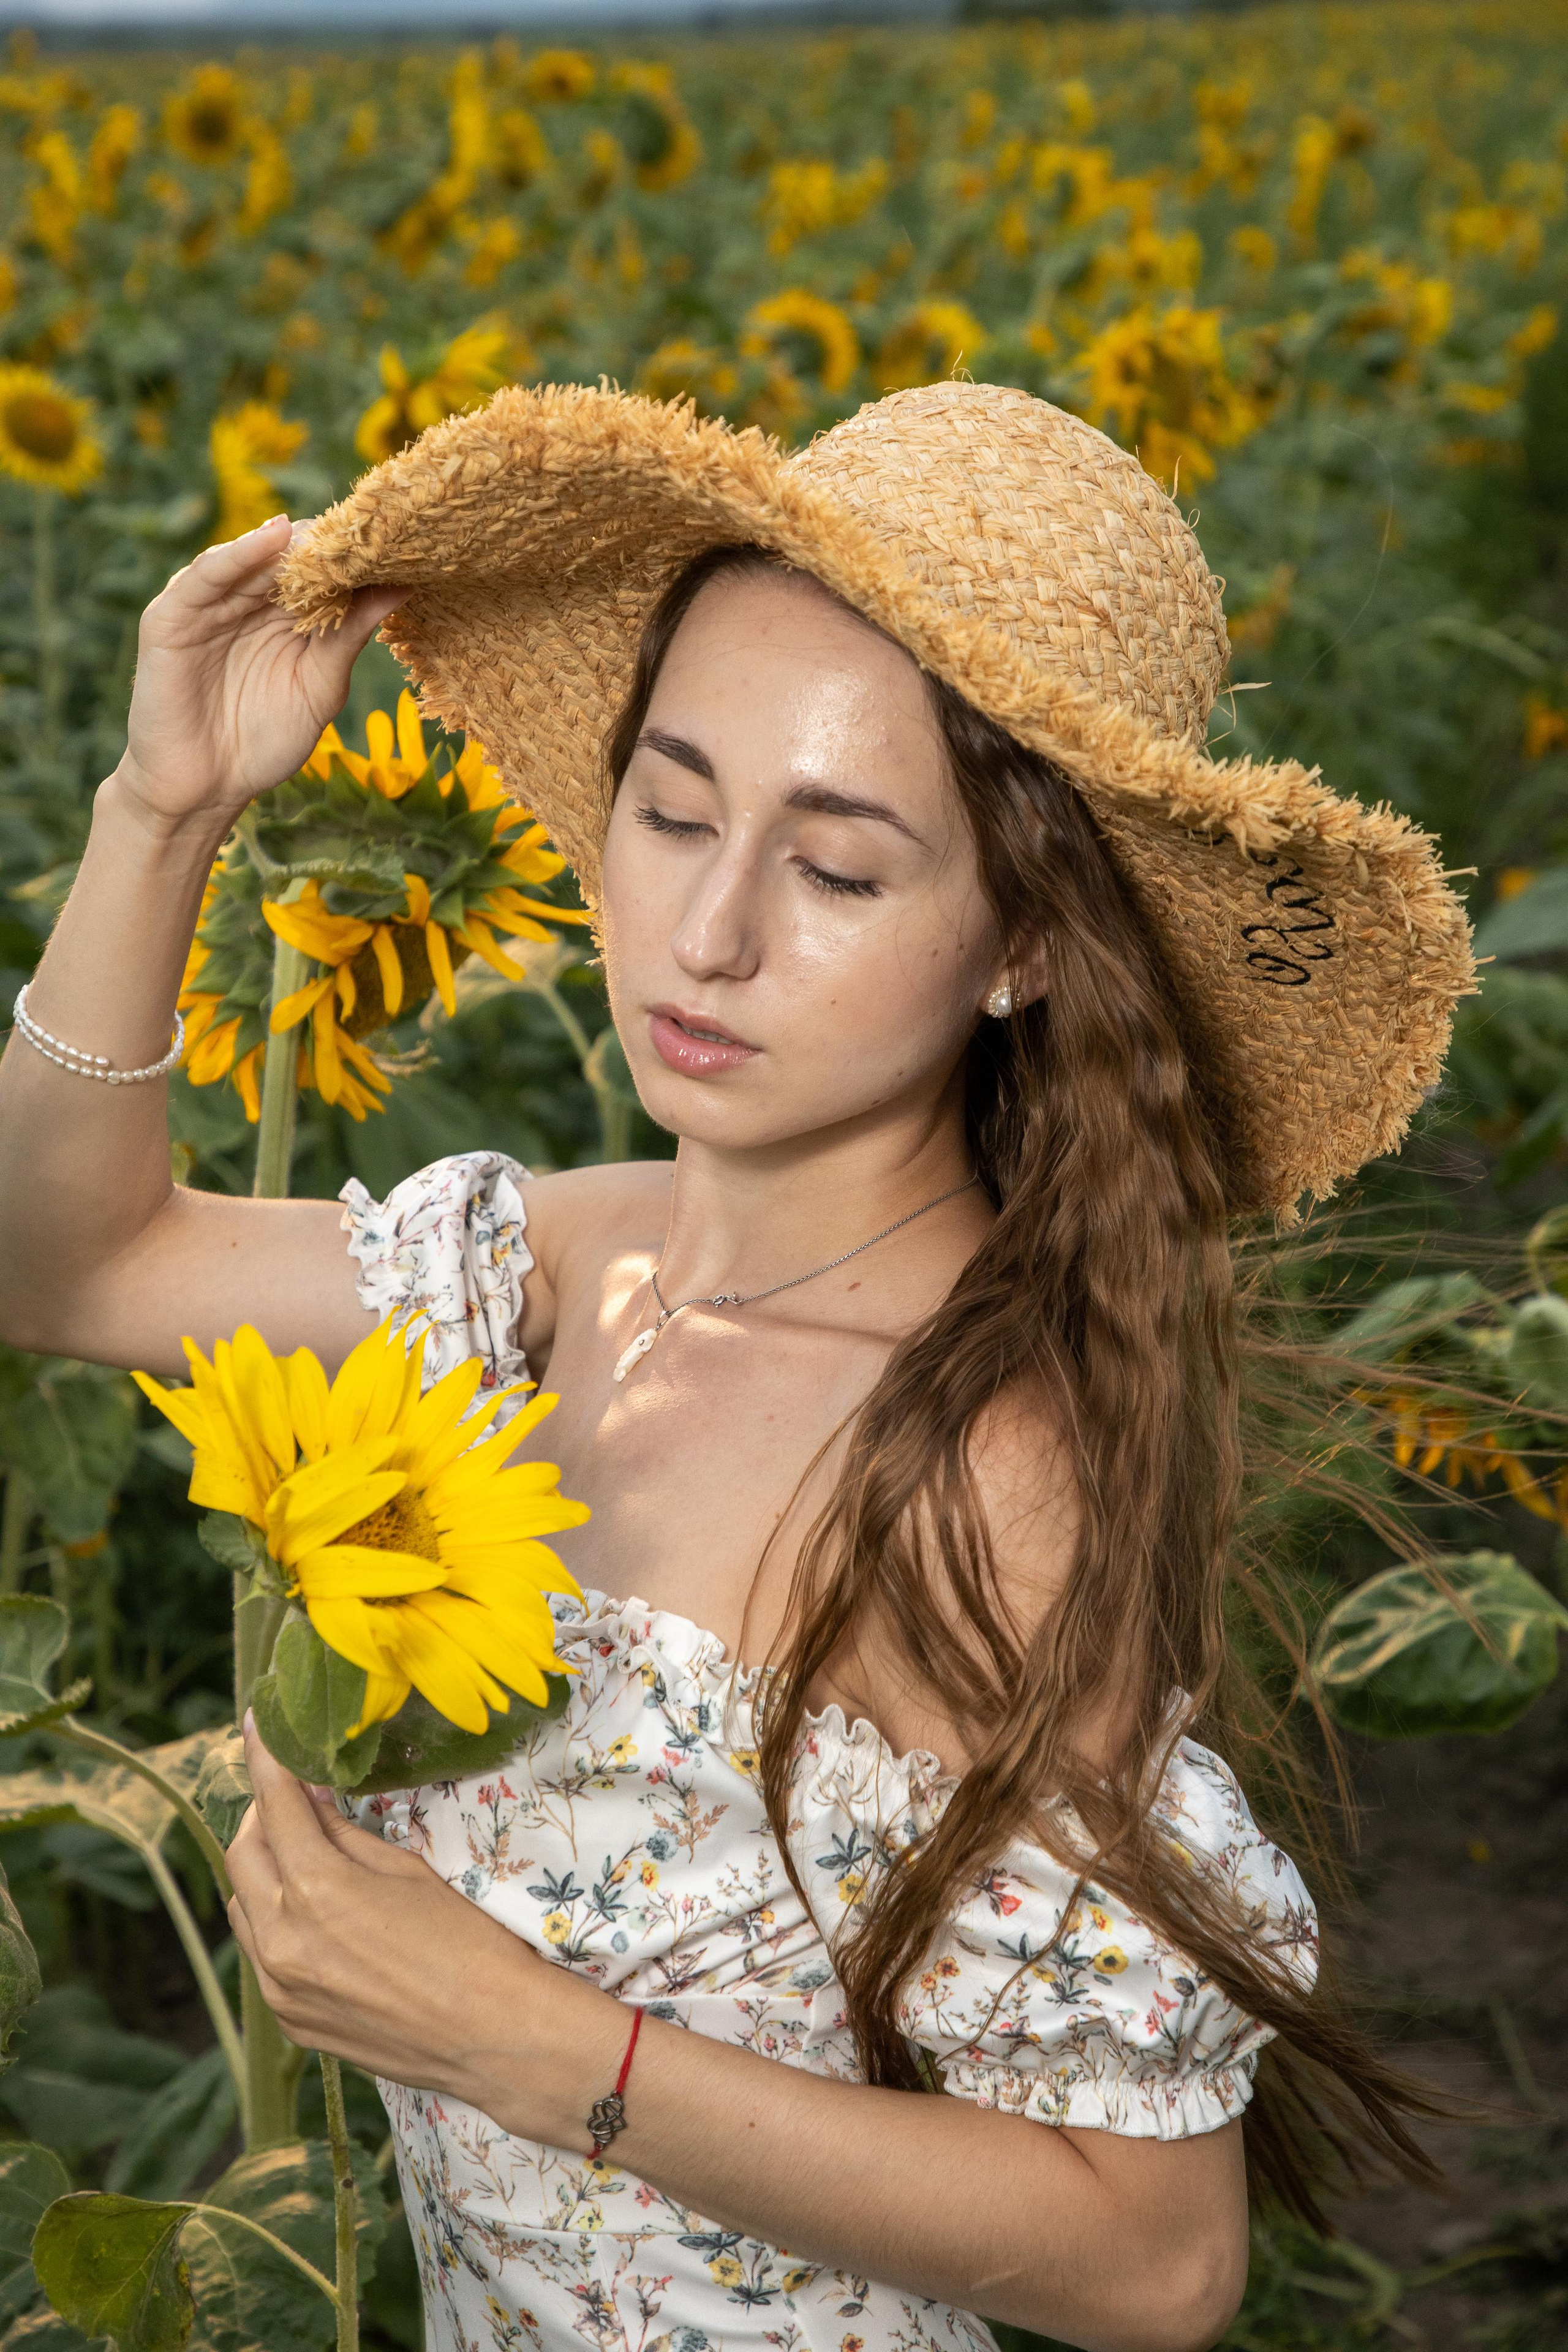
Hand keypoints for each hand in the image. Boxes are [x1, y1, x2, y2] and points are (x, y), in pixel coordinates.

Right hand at [113, 515, 404, 835]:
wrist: (204, 788)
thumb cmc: (263, 741)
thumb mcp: (319, 685)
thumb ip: (351, 634)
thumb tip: (403, 586)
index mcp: (284, 617)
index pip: (321, 573)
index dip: (353, 557)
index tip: (398, 541)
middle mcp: (247, 602)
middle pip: (287, 558)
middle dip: (325, 543)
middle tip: (370, 526)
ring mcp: (208, 605)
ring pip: (250, 558)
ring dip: (288, 542)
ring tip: (327, 530)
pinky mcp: (172, 615)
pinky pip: (206, 575)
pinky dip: (239, 554)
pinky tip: (273, 539)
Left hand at [225, 1719, 622, 2141]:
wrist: (493, 2036)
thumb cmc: (466, 1941)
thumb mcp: (407, 1870)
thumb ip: (346, 1835)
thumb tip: (310, 1803)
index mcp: (317, 1892)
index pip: (275, 1807)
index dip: (264, 1760)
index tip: (253, 1726)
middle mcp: (283, 1942)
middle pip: (241, 1857)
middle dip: (260, 1816)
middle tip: (290, 1796)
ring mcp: (281, 1989)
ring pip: (243, 1910)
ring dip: (263, 1873)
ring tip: (301, 1856)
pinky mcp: (291, 2021)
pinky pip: (261, 1958)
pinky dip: (275, 1925)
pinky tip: (315, 1919)